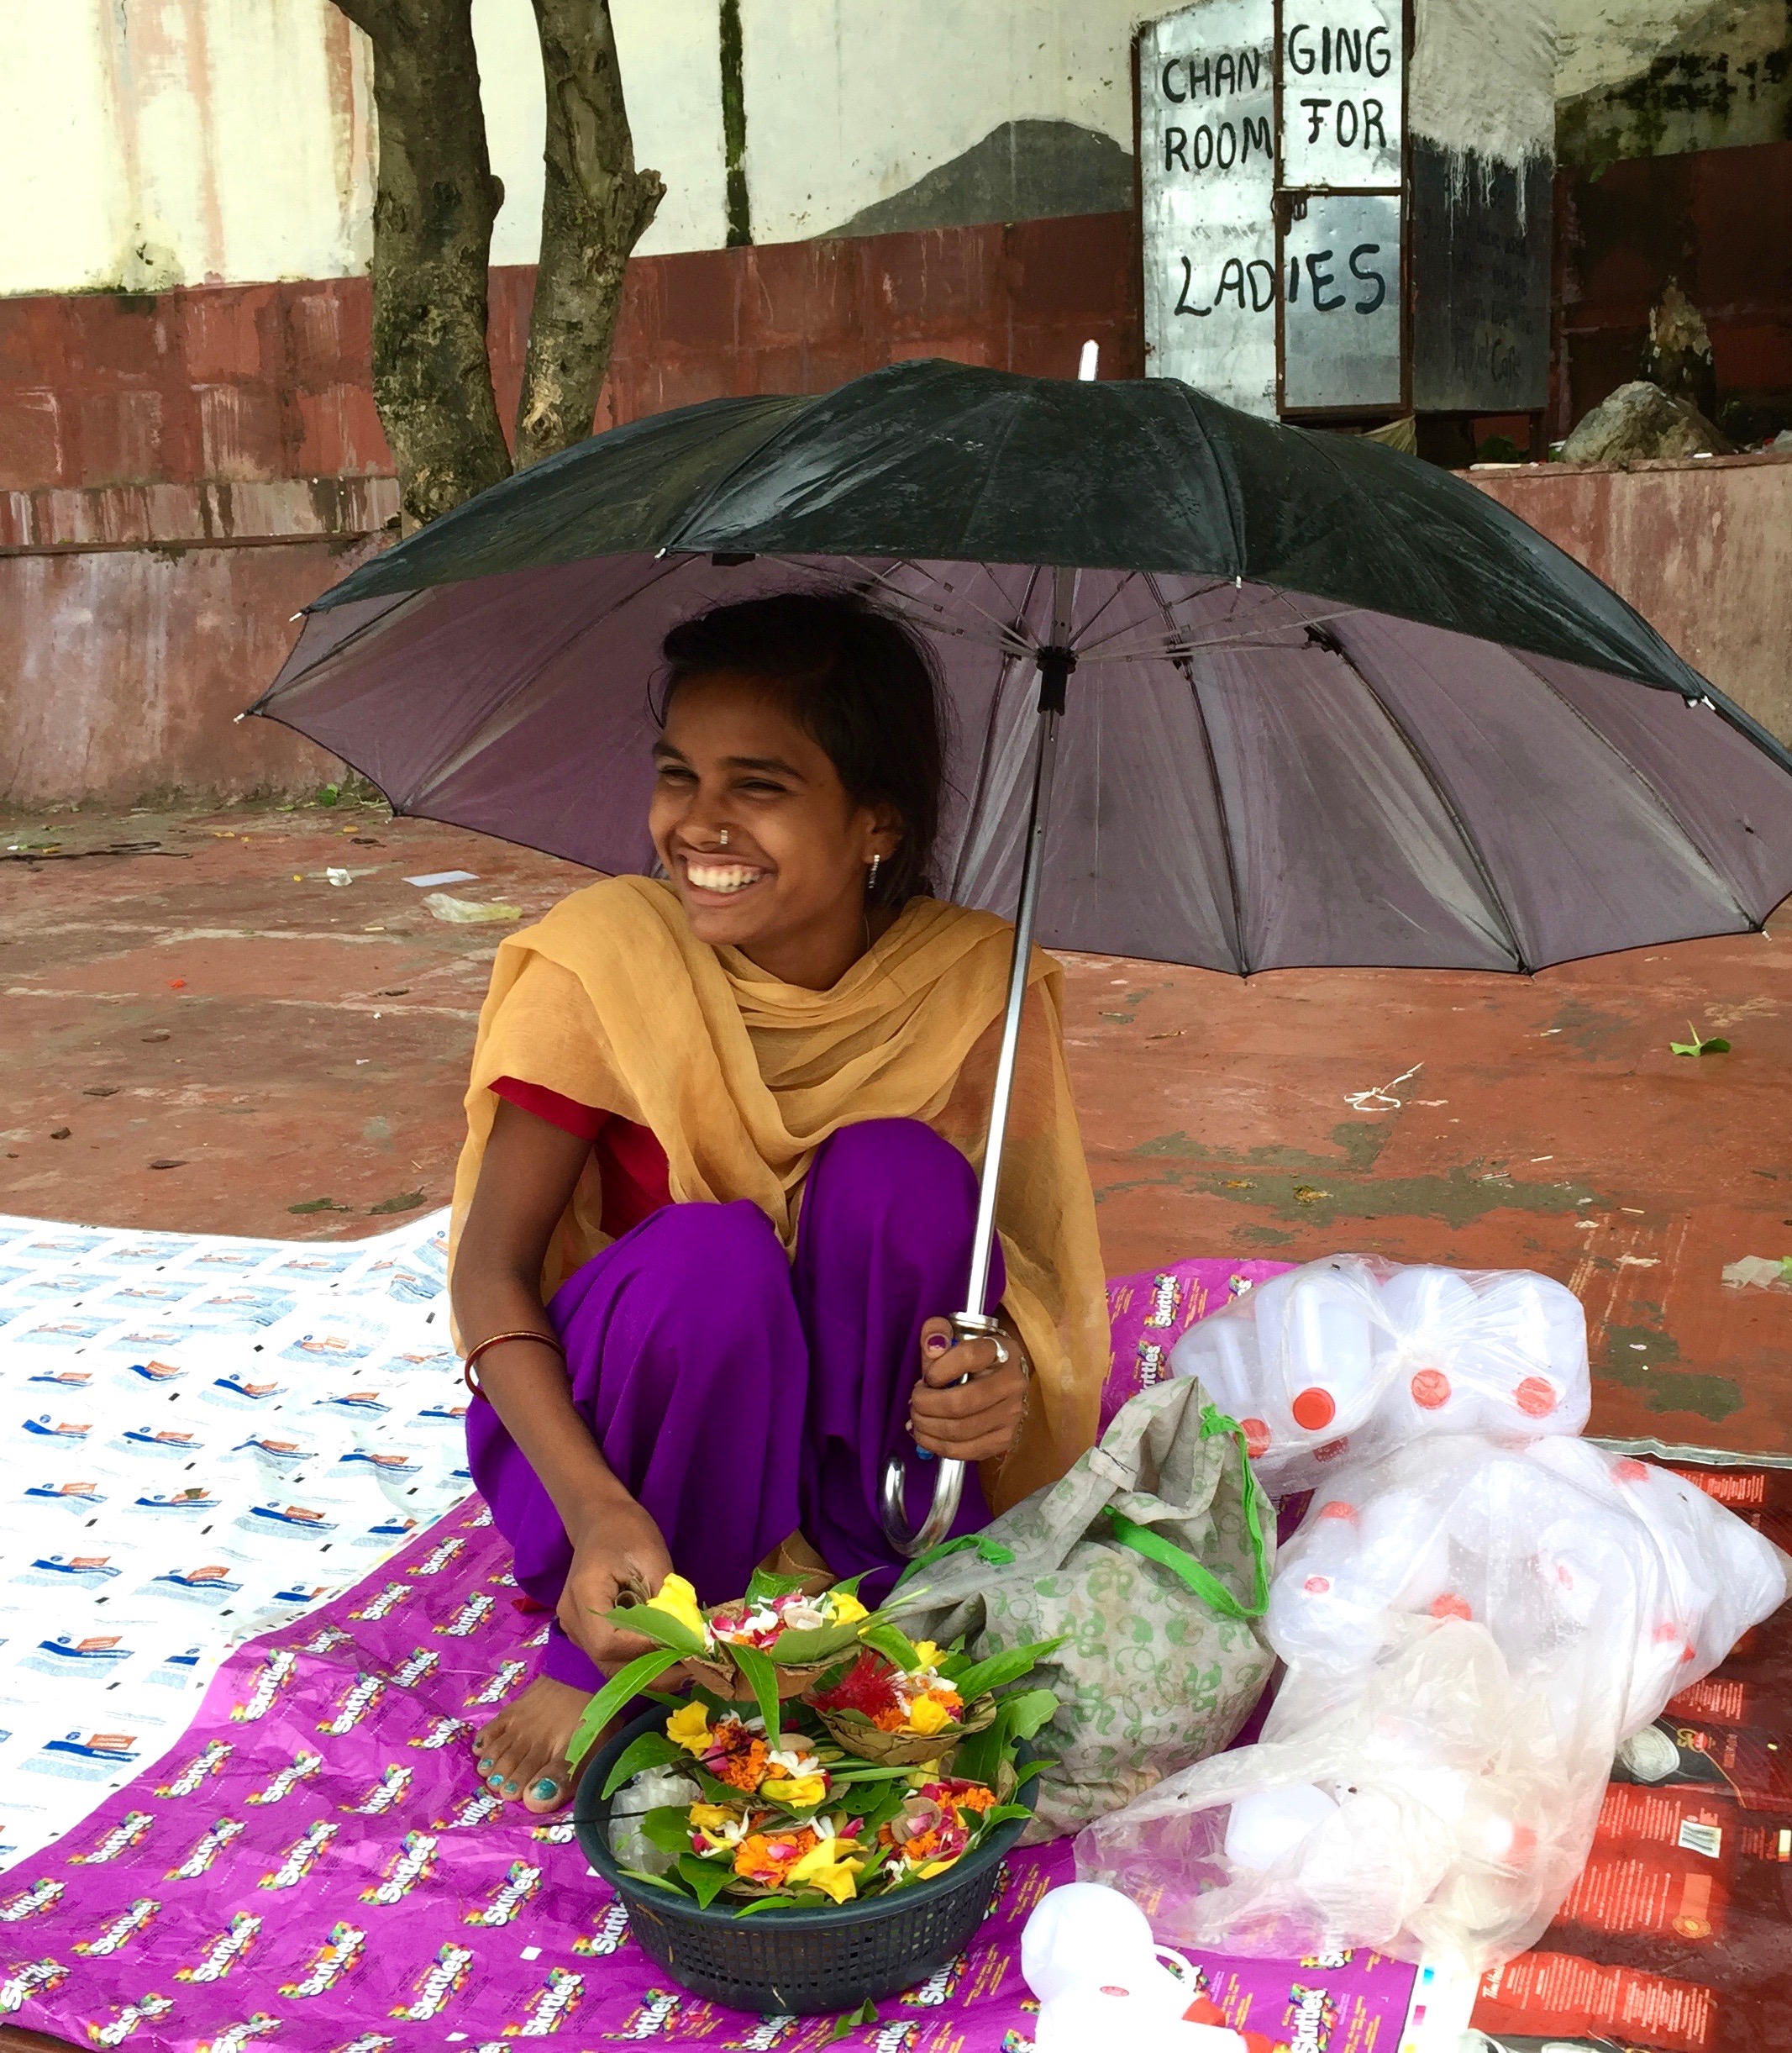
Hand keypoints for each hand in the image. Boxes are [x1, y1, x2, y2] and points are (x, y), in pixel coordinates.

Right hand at [557, 1496, 678, 1671]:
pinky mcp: (586, 1632)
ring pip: (610, 1665)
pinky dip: (640, 1660)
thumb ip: (666, 1601)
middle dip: (652, 1672)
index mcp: (584, 1593)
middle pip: (607, 1662)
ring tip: (685, 1664)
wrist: (601, 1520)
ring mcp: (575, 1628)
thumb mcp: (653, 1559)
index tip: (680, 1644)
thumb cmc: (627, 1531)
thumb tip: (687, 1639)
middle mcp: (572, 1618)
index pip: (607, 1642)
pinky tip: (667, 1654)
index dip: (643, 1649)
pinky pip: (612, 1656)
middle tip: (693, 1668)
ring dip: (648, 1671)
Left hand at [908, 1315, 1026, 1463]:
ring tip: (917, 1417)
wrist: (1005, 1374)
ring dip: (927, 1426)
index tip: (928, 1376)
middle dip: (925, 1404)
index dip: (938, 1369)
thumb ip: (937, 1332)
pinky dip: (936, 1446)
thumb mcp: (957, 1335)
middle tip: (915, 1400)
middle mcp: (1011, 1385)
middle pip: (960, 1403)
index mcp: (1001, 1352)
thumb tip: (932, 1345)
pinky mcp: (1004, 1439)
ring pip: (960, 1430)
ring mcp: (1010, 1415)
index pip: (968, 1357)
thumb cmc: (975, 1356)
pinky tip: (924, 1435)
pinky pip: (964, 1451)